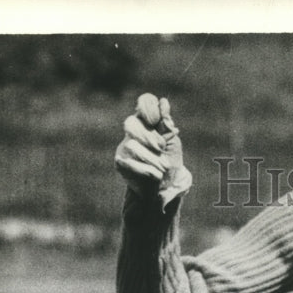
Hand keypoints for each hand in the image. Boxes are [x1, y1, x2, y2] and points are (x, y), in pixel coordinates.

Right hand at [115, 93, 192, 207]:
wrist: (165, 190)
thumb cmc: (169, 165)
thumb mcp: (172, 144)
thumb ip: (166, 125)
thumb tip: (164, 102)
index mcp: (148, 123)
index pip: (144, 103)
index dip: (148, 108)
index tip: (156, 121)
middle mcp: (133, 132)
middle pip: (131, 123)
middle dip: (149, 137)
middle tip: (160, 148)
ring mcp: (124, 147)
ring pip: (132, 145)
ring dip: (152, 159)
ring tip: (162, 168)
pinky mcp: (121, 163)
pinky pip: (130, 163)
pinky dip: (147, 171)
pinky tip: (155, 176)